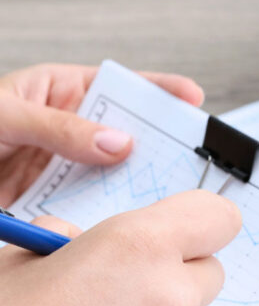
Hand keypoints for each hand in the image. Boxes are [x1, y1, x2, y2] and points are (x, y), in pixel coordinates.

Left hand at [0, 63, 204, 206]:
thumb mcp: (3, 113)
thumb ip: (59, 127)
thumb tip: (116, 143)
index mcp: (60, 93)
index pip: (119, 86)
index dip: (159, 90)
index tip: (192, 99)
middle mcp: (68, 131)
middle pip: (126, 134)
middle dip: (158, 144)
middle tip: (190, 158)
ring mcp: (62, 168)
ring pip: (113, 174)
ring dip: (135, 183)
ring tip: (164, 193)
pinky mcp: (51, 202)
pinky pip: (88, 206)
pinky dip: (106, 214)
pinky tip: (121, 219)